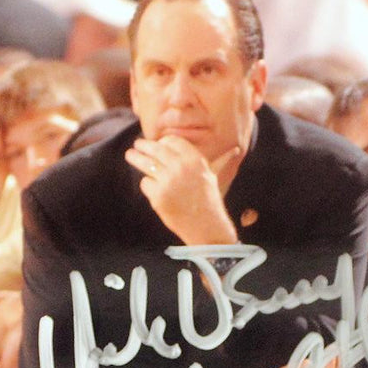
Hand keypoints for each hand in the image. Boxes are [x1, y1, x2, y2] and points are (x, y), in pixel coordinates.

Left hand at [124, 135, 239, 244]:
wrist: (206, 226)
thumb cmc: (209, 200)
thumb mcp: (212, 176)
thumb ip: (216, 160)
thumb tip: (237, 149)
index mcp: (194, 159)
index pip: (171, 141)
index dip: (162, 142)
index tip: (157, 144)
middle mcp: (181, 167)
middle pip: (155, 149)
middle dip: (143, 146)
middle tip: (137, 145)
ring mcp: (168, 181)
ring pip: (145, 163)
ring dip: (135, 158)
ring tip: (130, 155)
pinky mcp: (158, 196)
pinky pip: (145, 184)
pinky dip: (148, 187)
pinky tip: (155, 191)